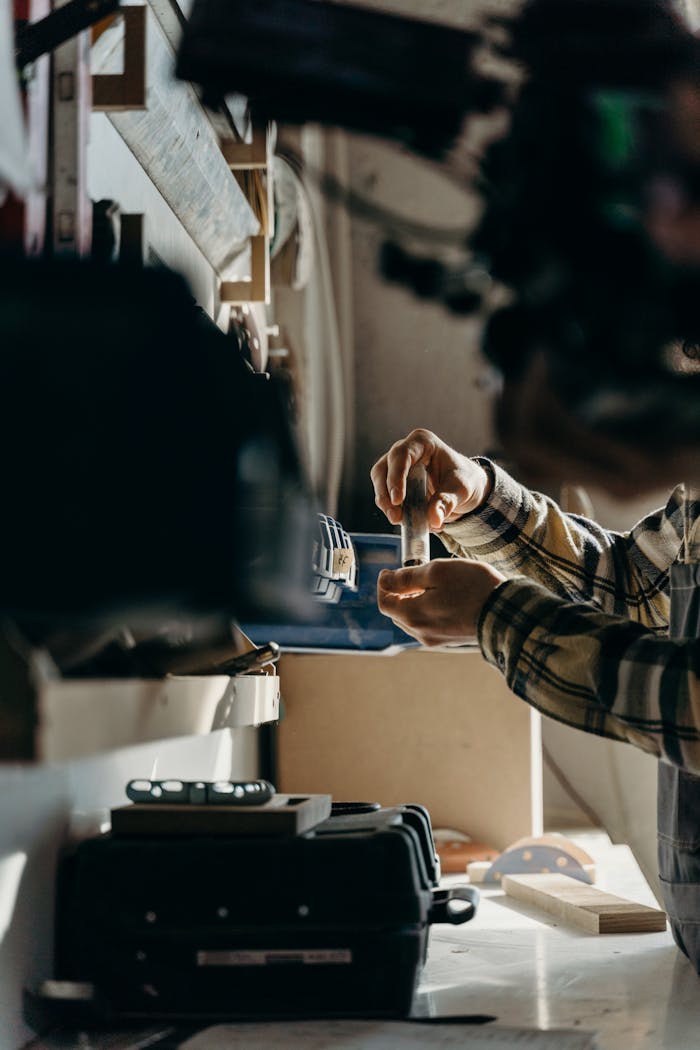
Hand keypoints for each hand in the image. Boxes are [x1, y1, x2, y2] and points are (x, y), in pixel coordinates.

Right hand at [370, 429, 491, 529]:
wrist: (466, 489)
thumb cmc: (465, 480)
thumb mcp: (461, 489)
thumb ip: (447, 502)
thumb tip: (434, 519)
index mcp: (423, 442)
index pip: (401, 456)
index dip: (396, 477)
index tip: (398, 500)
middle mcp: (406, 451)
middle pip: (383, 469)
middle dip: (386, 494)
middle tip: (395, 516)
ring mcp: (398, 466)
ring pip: (380, 482)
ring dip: (385, 503)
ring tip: (399, 520)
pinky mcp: (395, 482)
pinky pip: (386, 495)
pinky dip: (392, 509)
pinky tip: (405, 520)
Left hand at [377, 559, 504, 647]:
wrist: (507, 611)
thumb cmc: (472, 587)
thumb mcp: (436, 572)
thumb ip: (406, 577)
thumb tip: (385, 580)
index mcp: (413, 616)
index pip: (385, 603)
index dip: (384, 585)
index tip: (390, 570)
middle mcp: (421, 633)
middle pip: (398, 612)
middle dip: (399, 592)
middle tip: (412, 574)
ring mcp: (436, 639)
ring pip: (413, 618)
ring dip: (414, 601)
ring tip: (429, 584)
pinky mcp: (450, 639)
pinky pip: (429, 623)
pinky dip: (428, 609)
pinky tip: (443, 596)